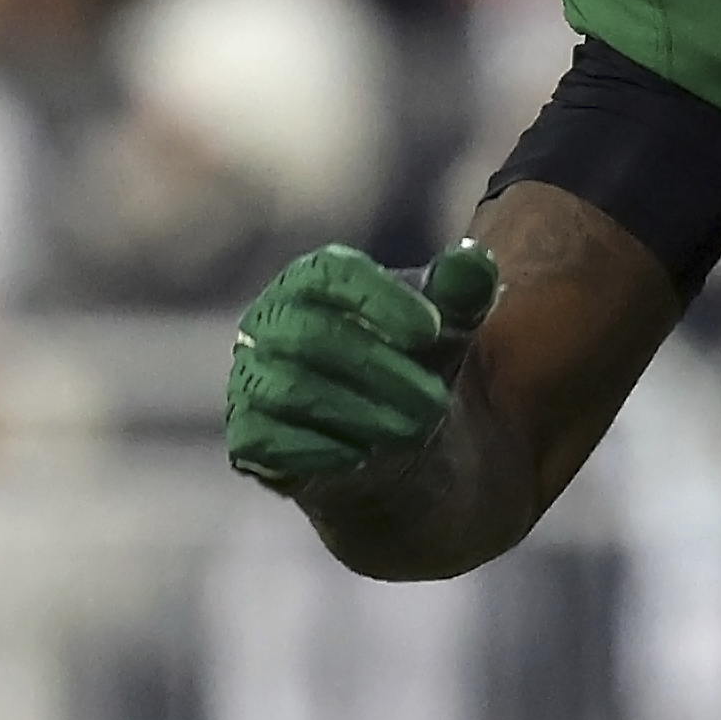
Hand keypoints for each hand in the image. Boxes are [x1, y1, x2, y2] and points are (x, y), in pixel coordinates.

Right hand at [226, 240, 498, 492]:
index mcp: (310, 284)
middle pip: (311, 334)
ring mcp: (252, 380)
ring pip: (290, 389)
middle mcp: (269, 324)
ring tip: (414, 433)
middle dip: (381, 370)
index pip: (328, 272)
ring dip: (360, 413)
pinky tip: (365, 459)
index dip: (380, 298)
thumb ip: (461, 295)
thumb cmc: (415, 370)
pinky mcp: (247, 439)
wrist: (400, 454)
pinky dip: (320, 451)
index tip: (433, 330)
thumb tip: (473, 260)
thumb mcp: (450, 332)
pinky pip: (264, 440)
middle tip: (437, 403)